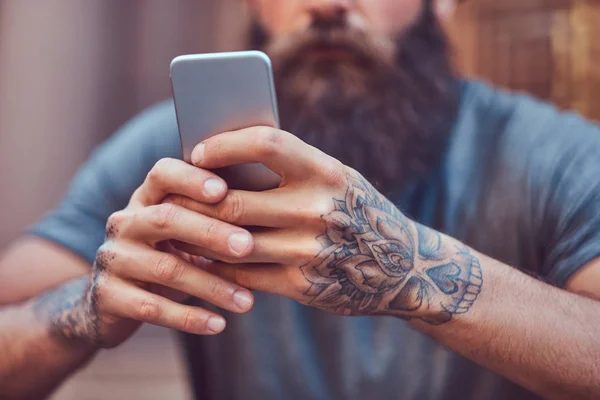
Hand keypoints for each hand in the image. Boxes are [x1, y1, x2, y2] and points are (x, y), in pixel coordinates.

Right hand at [42, 159, 255, 347]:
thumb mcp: (181, 233)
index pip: (163, 174)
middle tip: (249, 246)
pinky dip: (189, 318)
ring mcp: (112, 258)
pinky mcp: (107, 296)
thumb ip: (210, 218)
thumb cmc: (165, 256)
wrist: (110, 301)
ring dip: (211, 285)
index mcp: (145, 199)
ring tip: (247, 302)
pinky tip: (218, 324)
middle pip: (166, 219)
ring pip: (165, 268)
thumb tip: (269, 212)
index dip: (191, 179)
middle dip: (210, 232)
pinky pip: (151, 307)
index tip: (224, 190)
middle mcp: (124, 222)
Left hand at [168, 127, 482, 324]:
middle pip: (234, 202)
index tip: (197, 152)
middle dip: (194, 201)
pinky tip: (203, 260)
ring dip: (199, 239)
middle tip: (171, 197)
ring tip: (178, 230)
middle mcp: (319, 209)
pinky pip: (245, 276)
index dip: (224, 144)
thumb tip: (224, 162)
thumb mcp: (335, 180)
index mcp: (327, 172)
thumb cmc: (357, 212)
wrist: (402, 267)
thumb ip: (290, 170)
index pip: (266, 144)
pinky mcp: (304, 286)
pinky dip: (218, 268)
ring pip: (233, 244)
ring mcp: (311, 250)